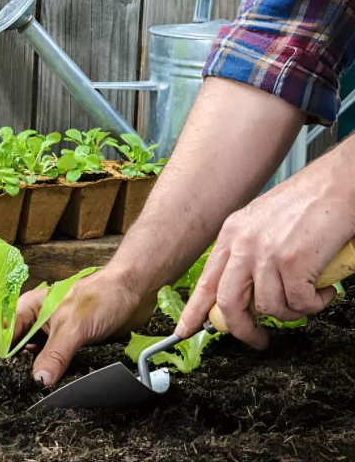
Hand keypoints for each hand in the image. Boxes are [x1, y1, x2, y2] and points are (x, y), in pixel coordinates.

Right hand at [0, 270, 156, 385]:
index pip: (1, 332)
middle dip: (9, 367)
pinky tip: (47, 388)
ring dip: (30, 373)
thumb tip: (38, 381)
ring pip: (34, 358)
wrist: (135, 291)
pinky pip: (53, 363)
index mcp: (30, 308)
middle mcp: (38, 321)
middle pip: (14, 348)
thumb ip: (55, 354)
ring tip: (22, 394)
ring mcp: (53, 334)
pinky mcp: (70, 345)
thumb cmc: (102, 296)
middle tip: (3, 390)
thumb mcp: (73, 327)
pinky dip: (49, 374)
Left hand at [177, 160, 354, 348]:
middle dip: (242, 329)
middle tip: (258, 340)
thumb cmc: (310, 202)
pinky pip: (300, 304)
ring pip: (270, 308)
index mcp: (231, 234)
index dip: (194, 311)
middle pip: (229, 303)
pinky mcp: (293, 262)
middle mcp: (243, 243)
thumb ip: (248, 253)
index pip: (206, 281)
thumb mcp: (263, 223)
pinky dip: (315, 304)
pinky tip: (324, 289)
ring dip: (293, 312)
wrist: (340, 183)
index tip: (184, 331)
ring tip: (309, 297)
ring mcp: (266, 253)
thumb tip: (246, 291)